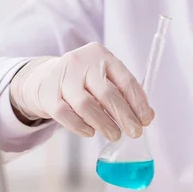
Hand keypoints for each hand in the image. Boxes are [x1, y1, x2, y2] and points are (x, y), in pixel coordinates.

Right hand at [10, 42, 152, 140]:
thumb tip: (148, 116)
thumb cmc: (83, 81)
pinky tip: (90, 133)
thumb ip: (126, 95)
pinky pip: (66, 115)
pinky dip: (80, 127)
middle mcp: (81, 62)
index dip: (139, 103)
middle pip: (107, 94)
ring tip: (115, 135)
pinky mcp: (47, 93)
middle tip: (135, 133)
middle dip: (124, 117)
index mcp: (102, 56)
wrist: (44, 77)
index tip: (146, 121)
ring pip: (86, 105)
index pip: (126, 80)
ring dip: (104, 124)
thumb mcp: (106, 79)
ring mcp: (62, 77)